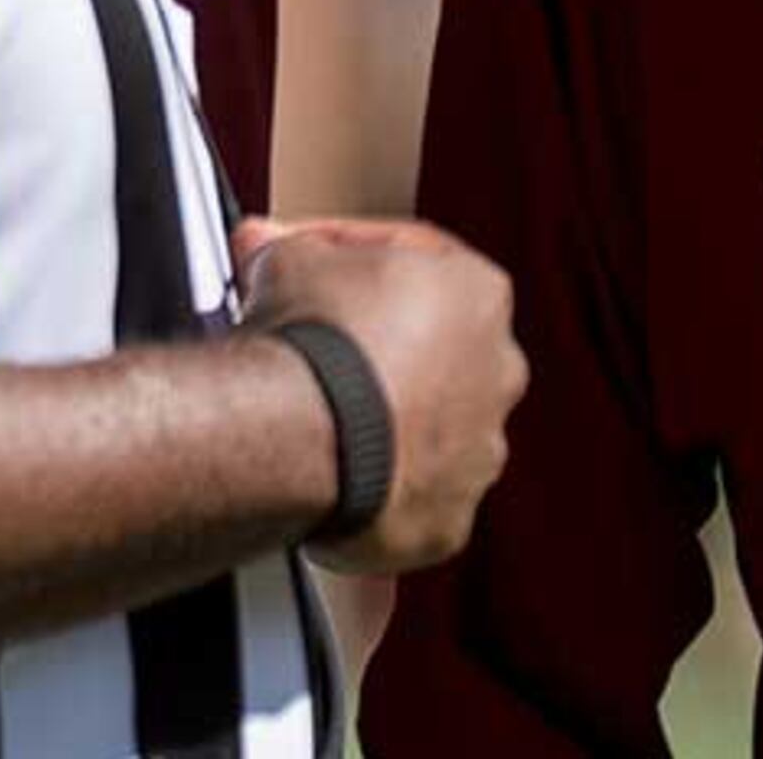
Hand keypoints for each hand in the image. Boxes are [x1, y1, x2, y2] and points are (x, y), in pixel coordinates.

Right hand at [233, 216, 527, 574]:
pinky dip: (375, 494)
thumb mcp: (289, 258)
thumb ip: (291, 247)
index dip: (351, 258)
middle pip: (434, 353)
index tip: (306, 266)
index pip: (418, 265)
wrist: (305, 434)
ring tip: (319, 426)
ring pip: (430, 434)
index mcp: (479, 295)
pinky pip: (411, 503)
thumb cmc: (313, 341)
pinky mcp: (449, 519)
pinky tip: (329, 479)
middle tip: (314, 350)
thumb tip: (264, 244)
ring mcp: (479, 452)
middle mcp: (498, 373)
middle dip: (376, 349)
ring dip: (383, 426)